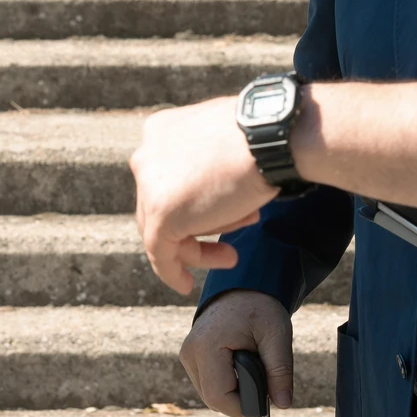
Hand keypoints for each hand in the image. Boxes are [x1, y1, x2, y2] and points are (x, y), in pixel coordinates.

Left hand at [131, 94, 274, 294]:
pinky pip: (160, 252)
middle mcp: (147, 155)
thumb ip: (207, 159)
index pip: (166, 181)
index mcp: (159, 132)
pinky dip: (171, 271)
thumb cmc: (261, 137)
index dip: (194, 204)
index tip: (218, 218)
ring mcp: (150, 185)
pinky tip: (186, 284)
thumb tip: (214, 182)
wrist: (270, 139)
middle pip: (162, 206)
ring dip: (196, 248)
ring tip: (230, 257)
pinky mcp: (161, 213)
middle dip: (199, 227)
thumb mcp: (224, 141)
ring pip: (163, 230)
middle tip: (228, 243)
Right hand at [181, 290, 294, 414]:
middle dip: (240, 396)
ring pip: (209, 394)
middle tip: (259, 373)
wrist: (242, 287)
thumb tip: (283, 403)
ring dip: (232, 390)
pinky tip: (237, 364)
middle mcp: (190, 352)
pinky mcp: (190, 356)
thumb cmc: (260, 307)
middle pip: (213, 399)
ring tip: (248, 364)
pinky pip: (207, 383)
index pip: (219, 398)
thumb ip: (280, 371)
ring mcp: (187, 354)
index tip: (264, 394)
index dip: (243, 405)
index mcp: (207, 346)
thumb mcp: (277, 336)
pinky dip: (225, 382)